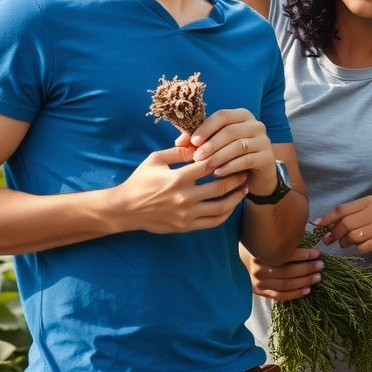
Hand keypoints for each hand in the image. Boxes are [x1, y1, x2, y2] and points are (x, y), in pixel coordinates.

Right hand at [112, 145, 247, 232]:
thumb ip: (178, 152)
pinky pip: (213, 222)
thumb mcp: (155, 160)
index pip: (209, 166)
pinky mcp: (186, 226)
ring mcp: (186, 214)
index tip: (235, 153)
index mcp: (177, 179)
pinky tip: (232, 204)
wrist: (125, 209)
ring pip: (221, 207)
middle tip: (246, 169)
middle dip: (236, 177)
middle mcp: (184, 198)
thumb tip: (200, 144)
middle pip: (220, 186)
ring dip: (236, 197)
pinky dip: (226, 213)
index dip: (224, 158)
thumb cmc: (140, 181)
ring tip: (245, 187)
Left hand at [187, 107, 278, 196]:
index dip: (206, 127)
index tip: (192, 141)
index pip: (222, 116)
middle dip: (211, 144)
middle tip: (196, 156)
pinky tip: (218, 173)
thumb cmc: (231, 156)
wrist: (256, 175)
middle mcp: (255, 125)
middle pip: (230, 131)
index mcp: (242, 116)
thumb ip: (200, 141)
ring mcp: (263, 140)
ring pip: (238, 146)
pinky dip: (230, 167)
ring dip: (219, 156)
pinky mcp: (267, 157)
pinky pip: (247, 160)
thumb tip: (179, 143)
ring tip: (205, 166)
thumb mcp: (216, 145)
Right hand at [241, 244, 320, 300]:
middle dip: (307, 268)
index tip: (317, 253)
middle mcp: (258, 270)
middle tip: (321, 265)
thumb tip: (302, 238)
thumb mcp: (265, 241)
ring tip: (318, 277)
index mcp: (260, 254)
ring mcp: (259, 283)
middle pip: (287, 271)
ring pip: (286, 285)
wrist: (235, 262)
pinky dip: (295, 294)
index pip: (285, 256)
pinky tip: (307, 290)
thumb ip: (281, 241)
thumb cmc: (256, 248)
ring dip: (304, 281)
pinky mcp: (260, 292)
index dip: (303, 255)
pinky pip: (280, 296)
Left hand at [319, 195, 371, 254]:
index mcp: (369, 201)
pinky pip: (362, 246)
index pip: (342, 209)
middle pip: (345, 223)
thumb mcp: (366, 214)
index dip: (326, 218)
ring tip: (346, 243)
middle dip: (333, 233)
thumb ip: (348, 216)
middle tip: (328, 240)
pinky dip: (358, 248)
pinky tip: (361, 246)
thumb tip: (321, 225)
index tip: (315, 226)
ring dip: (345, 242)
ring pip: (352, 236)